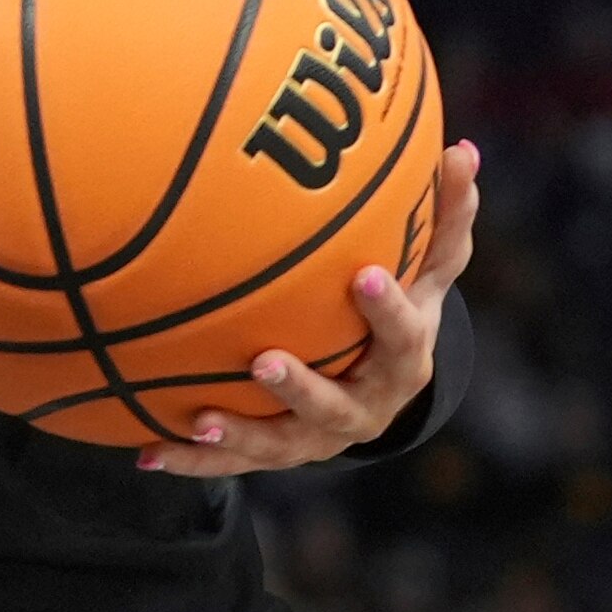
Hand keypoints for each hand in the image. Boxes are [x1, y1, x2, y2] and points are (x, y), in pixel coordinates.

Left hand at [140, 142, 479, 477]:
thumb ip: (445, 214)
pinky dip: (194, 460)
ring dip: (241, 434)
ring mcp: (320, 437)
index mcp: (404, 361)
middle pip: (336, 405)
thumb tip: (463, 149)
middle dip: (301, 387)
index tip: (365, 276)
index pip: (404, 339)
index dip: (388, 312)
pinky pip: (235, 462)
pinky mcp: (281, 453)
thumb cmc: (402, 308)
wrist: (381, 385)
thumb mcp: (429, 268)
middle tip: (262, 360)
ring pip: (281, 443)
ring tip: (201, 418)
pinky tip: (148, 453)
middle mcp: (365, 407)